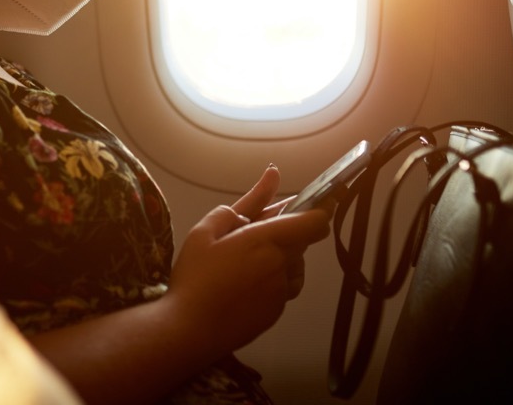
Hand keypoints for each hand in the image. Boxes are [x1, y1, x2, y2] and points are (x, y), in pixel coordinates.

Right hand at [164, 166, 330, 357]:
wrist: (190, 329)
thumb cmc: (194, 277)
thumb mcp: (204, 232)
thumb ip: (237, 207)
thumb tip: (269, 181)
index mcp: (265, 241)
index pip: (312, 223)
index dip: (321, 211)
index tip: (321, 201)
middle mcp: (281, 265)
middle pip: (302, 242)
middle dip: (287, 232)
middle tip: (255, 233)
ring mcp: (281, 291)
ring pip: (295, 265)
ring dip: (283, 257)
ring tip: (247, 261)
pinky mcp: (277, 312)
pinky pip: (285, 287)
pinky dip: (274, 279)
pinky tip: (246, 284)